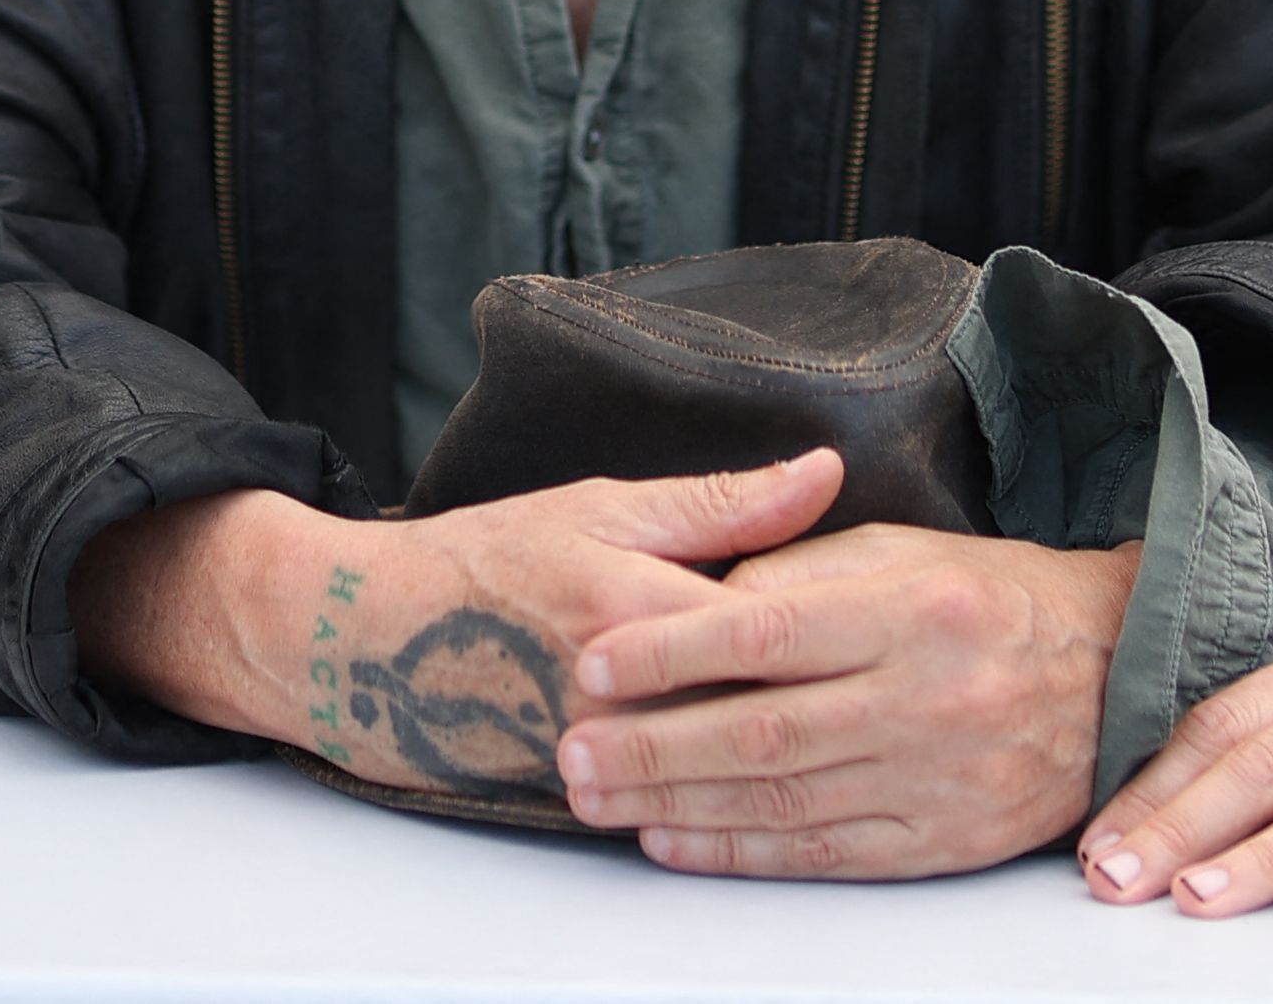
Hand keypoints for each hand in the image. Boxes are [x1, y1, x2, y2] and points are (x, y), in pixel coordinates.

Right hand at [70, 451, 835, 798]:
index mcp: (638, 605)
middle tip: (901, 706)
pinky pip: (672, 800)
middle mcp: (621, 691)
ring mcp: (598, 754)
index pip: (772, 631)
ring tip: (854, 753)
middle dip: (833, 714)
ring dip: (788, 768)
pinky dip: (724, 794)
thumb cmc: (486, 558)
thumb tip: (823, 472)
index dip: (844, 635)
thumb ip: (721, 503)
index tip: (903, 631)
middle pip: (757, 715)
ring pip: (720, 772)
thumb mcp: (602, 503)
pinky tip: (775, 787)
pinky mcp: (578, 796)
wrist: (369, 639)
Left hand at [559, 522, 1136, 876]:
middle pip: (762, 730)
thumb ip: (795, 574)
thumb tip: (698, 607)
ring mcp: (938, 780)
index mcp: (910, 608)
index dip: (669, 653)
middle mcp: (927, 697)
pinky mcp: (946, 844)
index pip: (764, 633)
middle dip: (651, 746)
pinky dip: (742, 852)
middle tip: (572, 751)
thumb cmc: (987, 598)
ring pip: (784, 801)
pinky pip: (825, 854)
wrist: (1112, 670)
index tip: (596, 664)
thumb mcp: (898, 552)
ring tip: (602, 797)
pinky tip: (678, 838)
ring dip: (678, 803)